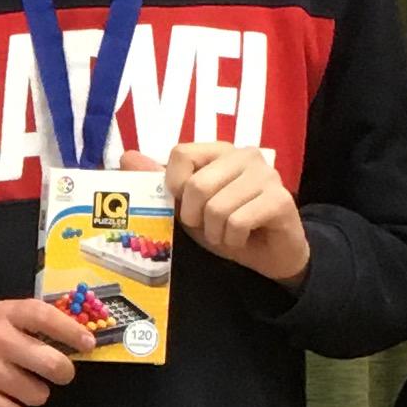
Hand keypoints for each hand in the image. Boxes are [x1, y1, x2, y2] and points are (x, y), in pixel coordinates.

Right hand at [0, 297, 99, 406]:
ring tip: (17, 389)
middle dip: (62, 374)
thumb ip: (29, 325)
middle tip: (55, 375)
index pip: (45, 316)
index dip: (72, 331)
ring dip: (34, 396)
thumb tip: (75, 340)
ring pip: (38, 395)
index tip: (88, 344)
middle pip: (52, 364)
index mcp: (3, 314)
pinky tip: (3, 404)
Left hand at [166, 140, 308, 287]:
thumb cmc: (227, 227)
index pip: (180, 154)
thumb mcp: (187, 207)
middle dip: (195, 217)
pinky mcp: (280, 199)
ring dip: (216, 232)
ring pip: (217, 207)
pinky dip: (233, 239)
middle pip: (197, 184)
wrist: (270, 255)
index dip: (175, 187)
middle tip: (209, 226)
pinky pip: (238, 222)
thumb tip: (127, 156)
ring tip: (228, 233)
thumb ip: (159, 183)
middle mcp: (245, 155)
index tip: (187, 205)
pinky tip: (244, 238)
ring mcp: (266, 174)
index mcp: (220, 150)